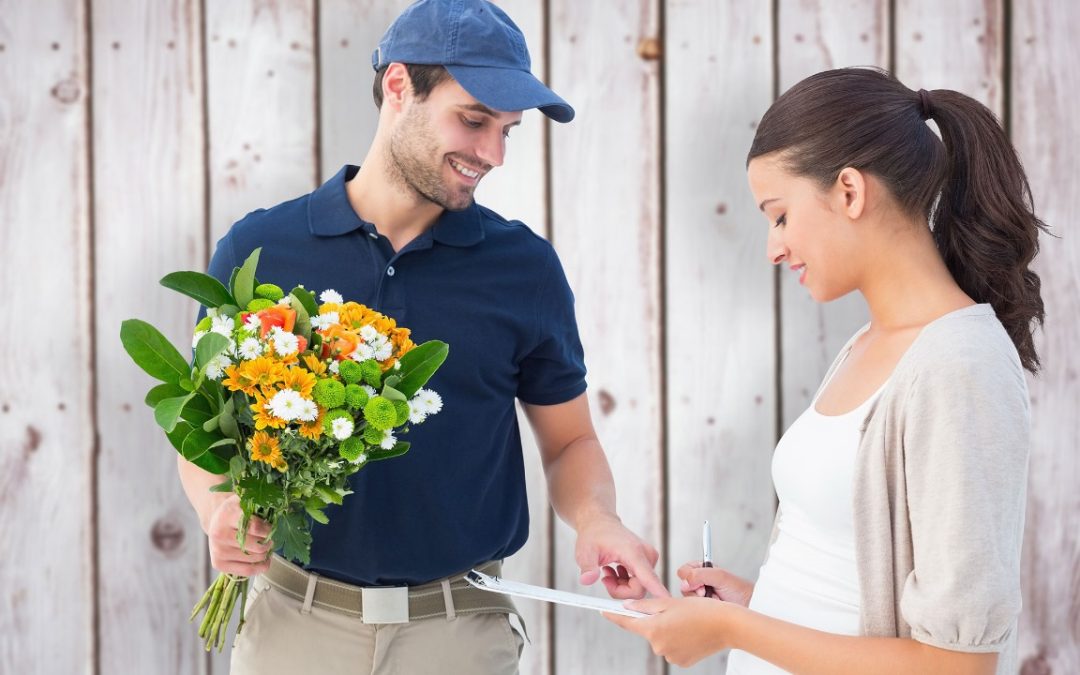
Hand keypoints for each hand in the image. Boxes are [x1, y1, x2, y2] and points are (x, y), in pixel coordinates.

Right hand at [205, 494, 273, 575]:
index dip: (268, 529)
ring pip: (254, 558)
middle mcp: (219, 534)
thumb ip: (260, 503)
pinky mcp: (218, 564)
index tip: (272, 527)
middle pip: (257, 545)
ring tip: (266, 546)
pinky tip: (265, 560)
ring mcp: (218, 551)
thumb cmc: (237, 512)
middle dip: (269, 542)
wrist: (217, 524)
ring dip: (266, 554)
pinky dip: (261, 567)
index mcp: (228, 515)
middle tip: (270, 538)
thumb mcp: (246, 501)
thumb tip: (280, 510)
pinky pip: (247, 571)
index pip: (255, 527)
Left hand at [575, 513, 668, 598]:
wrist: (600, 522)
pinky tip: (615, 570)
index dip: (658, 593)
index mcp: (634, 552)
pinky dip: (626, 581)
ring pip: (639, 588)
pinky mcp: (648, 561)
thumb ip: (588, 567)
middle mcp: (646, 556)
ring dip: (622, 586)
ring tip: (608, 571)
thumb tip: (587, 580)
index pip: (649, 578)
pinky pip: (640, 582)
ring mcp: (649, 558)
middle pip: (640, 589)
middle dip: (620, 591)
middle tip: (605, 579)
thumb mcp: (585, 551)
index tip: (667, 604)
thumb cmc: (594, 534)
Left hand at [604, 596, 733, 666]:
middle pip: (647, 630)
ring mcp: (670, 656)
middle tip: (672, 610)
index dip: (614, 616)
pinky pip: (672, 647)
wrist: (728, 626)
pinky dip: (677, 639)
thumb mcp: (670, 602)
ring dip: (667, 629)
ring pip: (661, 638)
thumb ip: (646, 605)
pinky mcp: (682, 662)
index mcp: (654, 629)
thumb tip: (627, 607)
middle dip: (654, 619)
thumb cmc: (701, 610)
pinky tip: (690, 631)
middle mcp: (659, 646)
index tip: (603, 611)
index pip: (627, 623)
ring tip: (686, 620)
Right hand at [677, 560, 753, 605]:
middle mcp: (700, 583)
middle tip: (707, 593)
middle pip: (683, 586)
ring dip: (702, 601)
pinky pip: (693, 610)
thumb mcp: (720, 576)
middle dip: (696, 591)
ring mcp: (700, 597)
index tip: (701, 584)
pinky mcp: (702, 610)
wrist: (750, 606)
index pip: (684, 570)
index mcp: (702, 570)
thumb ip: (700, 574)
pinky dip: (704, 609)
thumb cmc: (740, 590)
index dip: (689, 577)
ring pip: (687, 599)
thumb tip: (685, 581)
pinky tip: (714, 607)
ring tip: (715, 600)